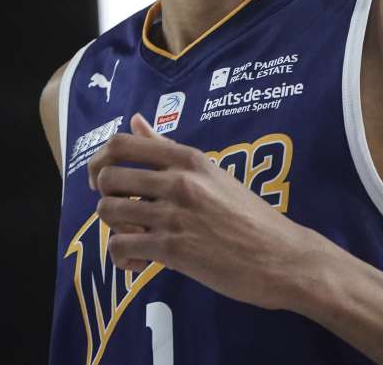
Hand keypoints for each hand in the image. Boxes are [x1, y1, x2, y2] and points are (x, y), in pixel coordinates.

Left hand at [87, 113, 322, 310]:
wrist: (282, 256)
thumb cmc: (249, 216)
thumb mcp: (212, 173)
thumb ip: (168, 149)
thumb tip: (135, 119)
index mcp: (189, 159)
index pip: (122, 144)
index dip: (100, 161)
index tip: (105, 180)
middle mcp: (179, 181)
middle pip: (108, 178)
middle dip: (105, 198)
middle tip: (122, 214)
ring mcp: (175, 214)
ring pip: (108, 213)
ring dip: (113, 229)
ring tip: (134, 238)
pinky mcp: (173, 249)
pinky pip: (120, 247)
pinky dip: (122, 259)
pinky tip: (141, 263)